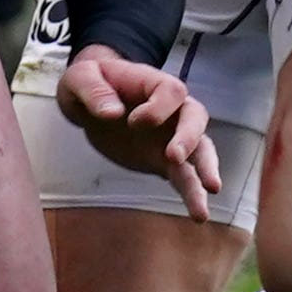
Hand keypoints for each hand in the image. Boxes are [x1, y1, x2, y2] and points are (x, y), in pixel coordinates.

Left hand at [54, 46, 219, 220]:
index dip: (157, 108)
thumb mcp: (81, 78)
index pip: (171, 92)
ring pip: (199, 149)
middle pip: (195, 117)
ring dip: (205, 169)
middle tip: (174, 156)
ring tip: (211, 191)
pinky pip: (185, 176)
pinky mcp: (163, 160)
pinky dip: (193, 193)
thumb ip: (94, 92)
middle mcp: (171, 109)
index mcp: (153, 83)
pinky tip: (199, 214)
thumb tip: (112, 113)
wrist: (89, 103)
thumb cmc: (89, 82)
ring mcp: (170, 136)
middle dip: (189, 137)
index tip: (132, 121)